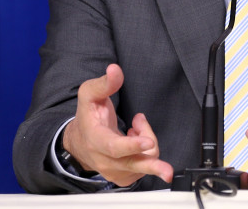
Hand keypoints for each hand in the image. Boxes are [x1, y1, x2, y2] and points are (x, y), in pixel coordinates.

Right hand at [61, 64, 173, 186]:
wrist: (79, 142)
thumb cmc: (88, 117)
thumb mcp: (90, 94)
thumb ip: (104, 83)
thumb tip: (115, 70)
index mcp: (95, 139)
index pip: (113, 146)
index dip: (131, 145)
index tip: (147, 142)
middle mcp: (104, 159)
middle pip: (132, 164)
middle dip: (152, 166)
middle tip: (167, 170)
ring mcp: (113, 170)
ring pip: (142, 162)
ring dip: (148, 142)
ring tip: (136, 128)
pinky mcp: (122, 177)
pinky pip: (143, 167)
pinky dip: (146, 153)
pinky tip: (137, 140)